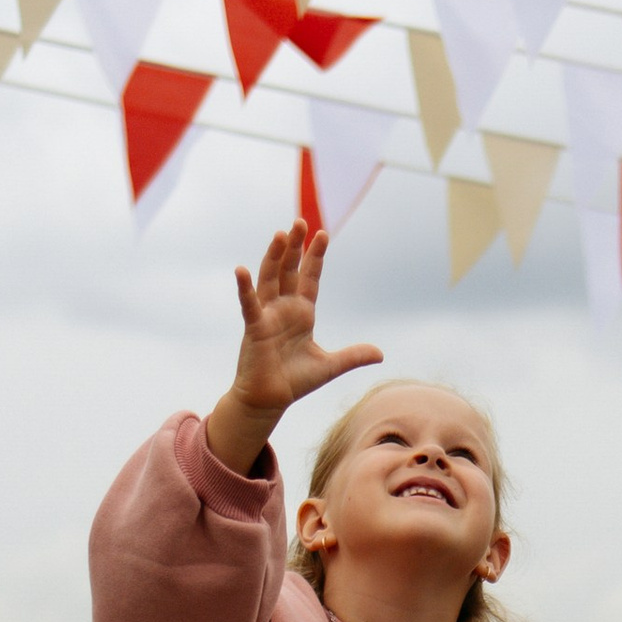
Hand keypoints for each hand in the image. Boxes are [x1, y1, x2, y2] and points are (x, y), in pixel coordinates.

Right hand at [206, 221, 382, 472]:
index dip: (315, 257)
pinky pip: (249, 304)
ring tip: (280, 234)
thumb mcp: (330, 365)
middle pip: (288, 270)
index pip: (309, 278)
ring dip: (274, 256)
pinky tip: (241, 269)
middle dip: (294, 247)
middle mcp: (283, 309)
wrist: (270, 400)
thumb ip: (353, 356)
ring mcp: (267, 316)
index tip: (323, 234)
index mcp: (302, 313)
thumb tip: (380, 353)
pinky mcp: (254, 328)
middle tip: (300, 221)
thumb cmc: (295, 381)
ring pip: (270, 279)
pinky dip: (245, 288)